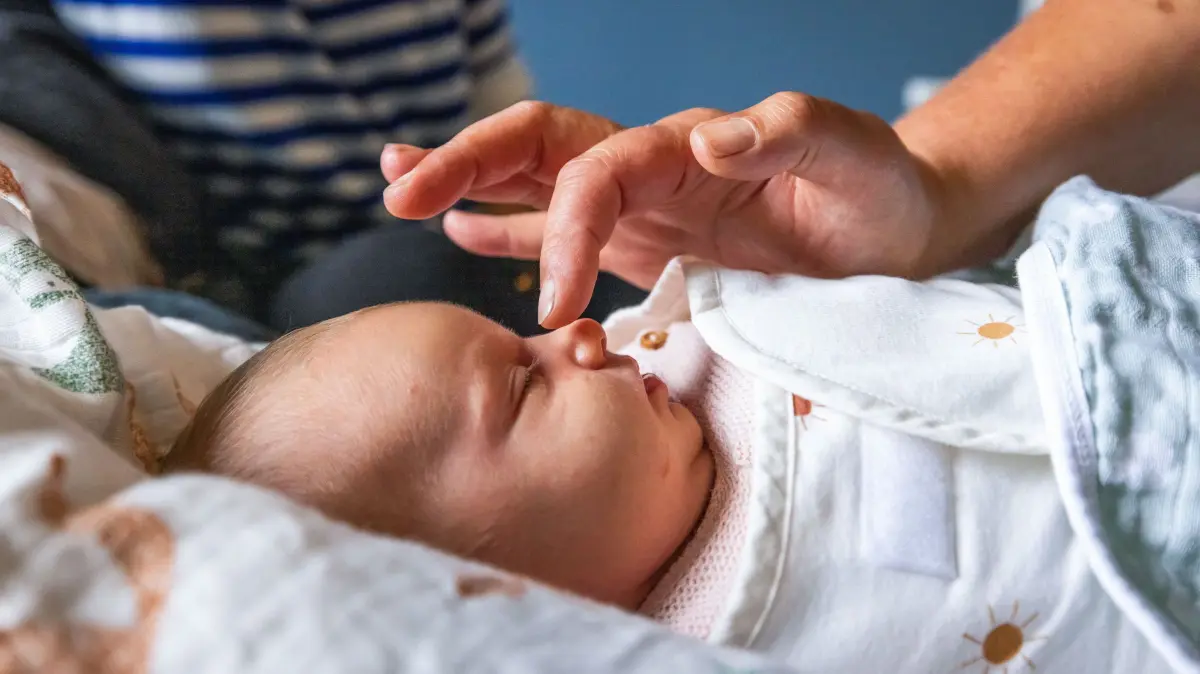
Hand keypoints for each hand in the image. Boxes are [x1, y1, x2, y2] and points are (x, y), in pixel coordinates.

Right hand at [383, 95, 956, 327]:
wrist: (898, 229)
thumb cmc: (878, 188)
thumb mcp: (848, 149)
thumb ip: (783, 130)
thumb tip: (705, 138)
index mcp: (684, 145)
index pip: (593, 170)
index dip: (561, 229)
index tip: (554, 304)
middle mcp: (652, 170)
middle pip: (538, 150)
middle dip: (466, 165)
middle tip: (398, 190)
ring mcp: (647, 208)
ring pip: (538, 185)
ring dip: (469, 184)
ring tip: (400, 188)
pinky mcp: (654, 246)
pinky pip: (568, 233)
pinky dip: (513, 235)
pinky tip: (466, 239)